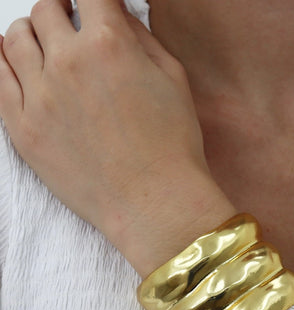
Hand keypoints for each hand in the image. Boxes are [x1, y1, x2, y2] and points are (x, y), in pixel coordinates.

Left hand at [0, 0, 235, 277]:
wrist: (155, 203)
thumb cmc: (174, 146)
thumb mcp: (174, 80)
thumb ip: (141, 38)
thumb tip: (118, 17)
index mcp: (109, 45)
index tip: (99, 6)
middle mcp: (67, 63)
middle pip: (45, 11)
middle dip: (62, 11)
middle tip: (73, 23)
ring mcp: (38, 97)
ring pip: (15, 39)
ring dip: (32, 34)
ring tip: (49, 47)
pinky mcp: (23, 130)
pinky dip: (5, 63)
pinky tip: (20, 66)